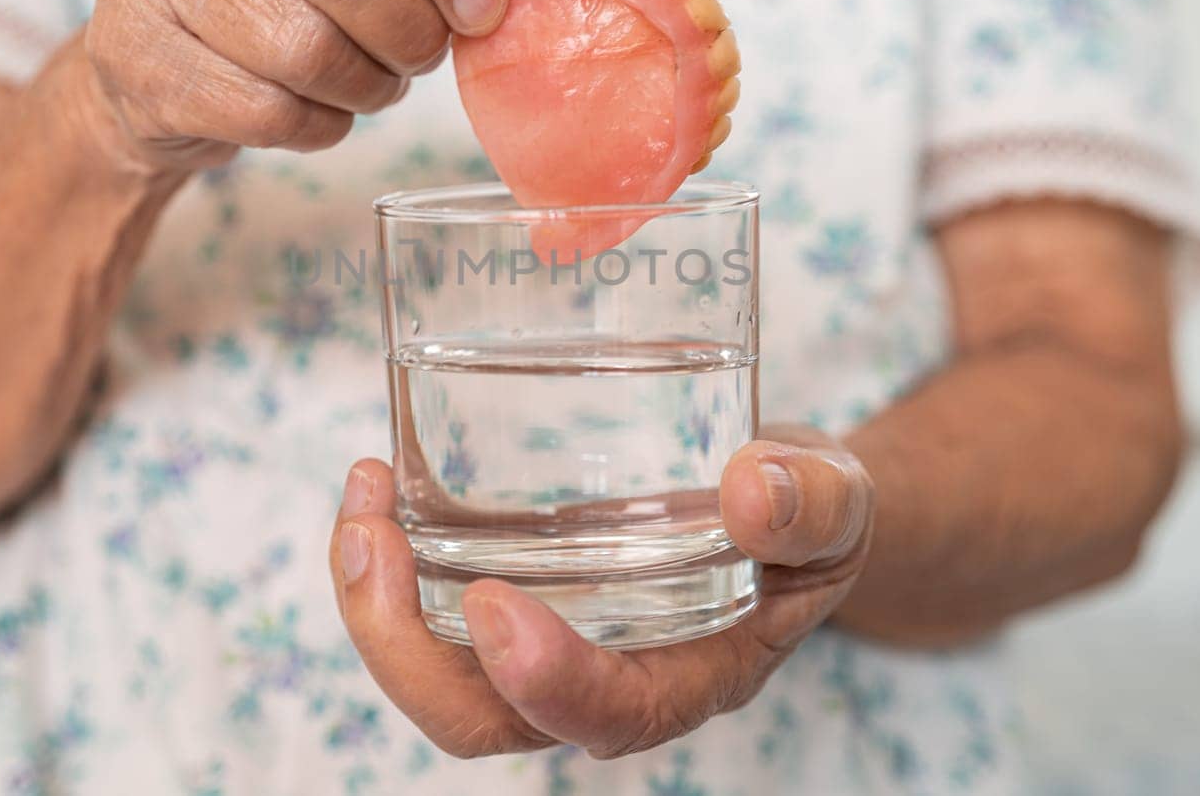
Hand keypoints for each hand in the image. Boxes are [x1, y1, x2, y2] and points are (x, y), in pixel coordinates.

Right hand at [82, 0, 508, 170]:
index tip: (481, 2)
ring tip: (372, 79)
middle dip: (408, 23)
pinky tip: (316, 106)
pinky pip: (265, 110)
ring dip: (366, 84)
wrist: (160, 52)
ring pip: (300, 45)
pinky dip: (318, 125)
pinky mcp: (132, 52)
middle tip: (426, 52)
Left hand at [328, 427, 873, 758]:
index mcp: (689, 676)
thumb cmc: (808, 513)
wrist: (781, 501)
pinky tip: (380, 482)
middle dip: (404, 647)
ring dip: (378, 600)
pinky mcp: (520, 588)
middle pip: (483, 716)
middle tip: (369, 539)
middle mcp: (604, 674)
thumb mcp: (837, 502)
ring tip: (362, 498)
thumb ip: (812, 504)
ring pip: (440, 668)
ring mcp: (552, 636)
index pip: (608, 714)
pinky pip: (434, 605)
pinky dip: (392, 557)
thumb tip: (751, 490)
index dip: (542, 680)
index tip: (489, 605)